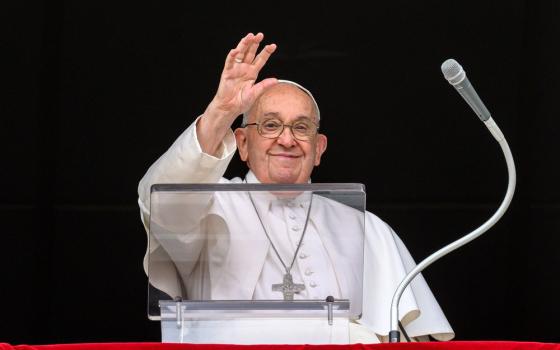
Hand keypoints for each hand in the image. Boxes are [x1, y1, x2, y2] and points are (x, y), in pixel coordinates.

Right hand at [198, 33, 276, 155]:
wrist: (229, 108)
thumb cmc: (242, 102)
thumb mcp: (255, 94)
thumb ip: (264, 86)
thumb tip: (276, 80)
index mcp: (252, 73)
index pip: (260, 60)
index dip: (266, 52)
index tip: (273, 45)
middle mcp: (244, 69)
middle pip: (250, 53)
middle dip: (255, 44)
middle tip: (260, 35)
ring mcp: (236, 69)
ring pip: (240, 53)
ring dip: (244, 44)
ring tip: (249, 36)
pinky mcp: (227, 72)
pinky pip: (229, 62)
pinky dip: (231, 56)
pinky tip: (235, 50)